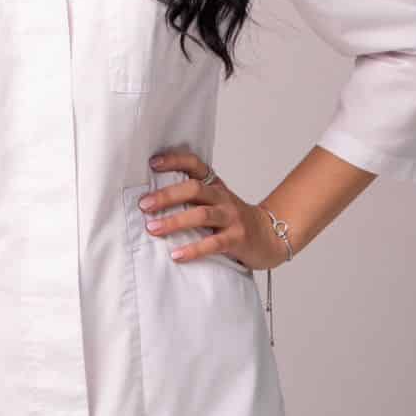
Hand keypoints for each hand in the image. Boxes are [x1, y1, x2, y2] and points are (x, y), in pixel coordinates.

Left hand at [138, 148, 284, 271]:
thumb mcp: (216, 201)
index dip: (174, 161)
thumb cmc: (235, 219)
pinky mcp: (237, 239)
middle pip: (194, 189)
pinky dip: (194, 249)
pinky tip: (177, 255)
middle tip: (144, 204)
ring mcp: (231, 218)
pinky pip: (213, 243)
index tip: (152, 163)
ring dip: (174, 221)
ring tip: (153, 228)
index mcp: (215, 186)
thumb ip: (192, 198)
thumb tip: (152, 199)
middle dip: (167, 195)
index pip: (195, 165)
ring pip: (202, 215)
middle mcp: (223, 198)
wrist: (270, 236)